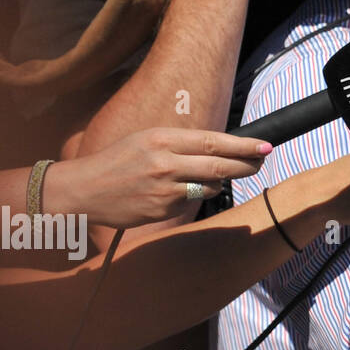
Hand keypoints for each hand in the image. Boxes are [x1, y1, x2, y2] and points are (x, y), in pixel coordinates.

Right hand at [43, 128, 271, 228]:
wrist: (84, 190)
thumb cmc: (120, 160)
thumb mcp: (148, 139)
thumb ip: (183, 143)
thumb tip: (222, 147)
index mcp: (163, 140)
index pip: (214, 142)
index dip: (244, 146)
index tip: (265, 146)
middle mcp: (166, 164)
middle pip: (219, 166)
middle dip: (247, 165)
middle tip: (262, 161)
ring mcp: (164, 190)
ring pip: (210, 187)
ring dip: (217, 182)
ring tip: (207, 175)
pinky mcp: (162, 211)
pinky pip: (191, 202)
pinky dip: (193, 196)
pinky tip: (175, 191)